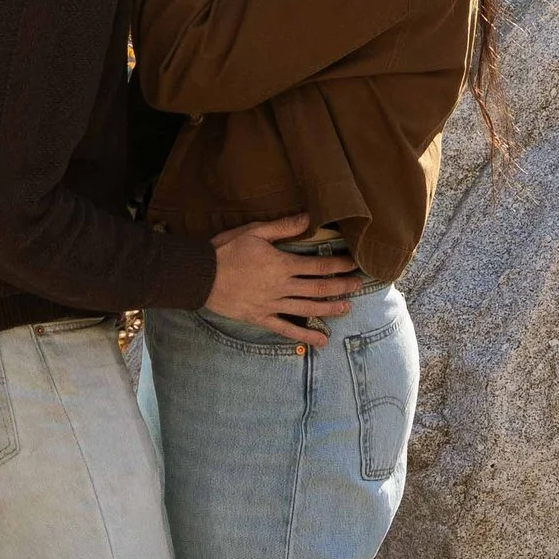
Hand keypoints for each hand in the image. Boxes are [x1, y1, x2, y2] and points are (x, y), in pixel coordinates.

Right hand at [206, 215, 363, 350]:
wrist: (200, 276)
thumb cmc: (226, 250)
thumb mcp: (254, 232)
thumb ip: (283, 227)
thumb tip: (309, 218)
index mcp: (281, 264)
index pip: (317, 266)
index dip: (338, 265)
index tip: (353, 263)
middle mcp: (281, 287)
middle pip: (318, 288)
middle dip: (341, 286)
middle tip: (358, 285)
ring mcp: (272, 305)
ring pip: (307, 309)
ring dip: (330, 308)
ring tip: (347, 308)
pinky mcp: (261, 317)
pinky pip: (286, 329)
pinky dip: (305, 336)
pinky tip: (321, 341)